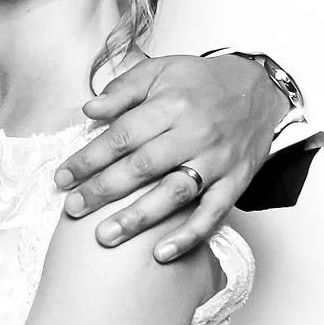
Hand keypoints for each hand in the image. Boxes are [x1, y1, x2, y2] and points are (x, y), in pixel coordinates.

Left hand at [54, 54, 285, 261]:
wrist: (261, 89)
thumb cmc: (201, 82)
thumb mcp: (160, 70)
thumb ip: (123, 90)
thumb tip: (89, 109)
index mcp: (171, 104)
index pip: (122, 136)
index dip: (89, 158)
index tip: (62, 178)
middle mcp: (194, 133)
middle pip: (142, 166)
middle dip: (103, 190)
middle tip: (72, 209)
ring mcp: (217, 160)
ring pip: (174, 194)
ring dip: (138, 218)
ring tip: (105, 237)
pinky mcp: (235, 182)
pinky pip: (213, 214)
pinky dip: (189, 236)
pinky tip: (161, 254)